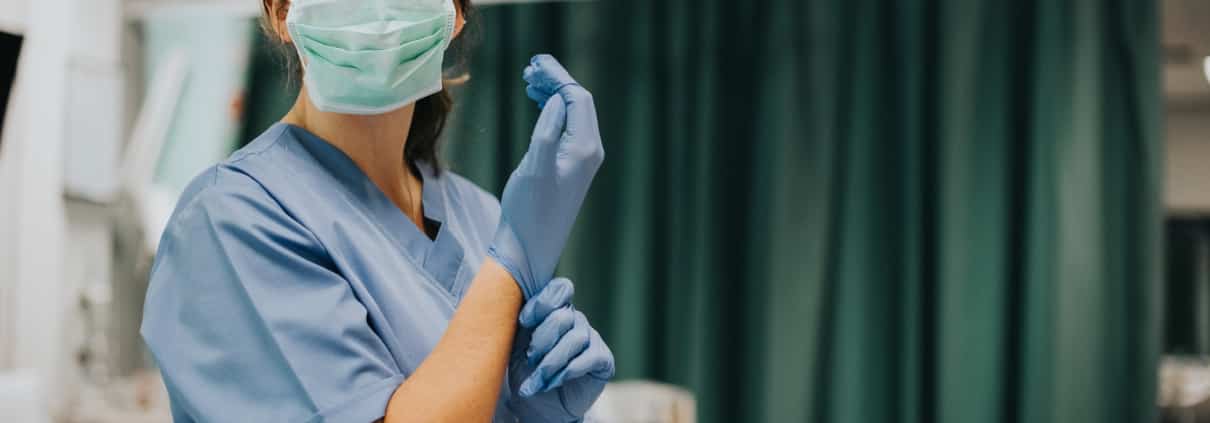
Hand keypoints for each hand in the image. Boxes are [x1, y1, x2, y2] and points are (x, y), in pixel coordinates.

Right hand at [488, 55, 604, 298]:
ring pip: (573, 114)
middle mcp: (590, 152)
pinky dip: (553, 111)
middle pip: (579, 102)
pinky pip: (567, 128)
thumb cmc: (528, 211)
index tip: (534, 64)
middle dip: (556, 82)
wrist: (529, 248)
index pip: (578, 98)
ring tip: (529, 82)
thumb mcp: (534, 167)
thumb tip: (557, 101)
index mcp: (585, 149)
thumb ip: (547, 130)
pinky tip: (537, 105)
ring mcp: (582, 160)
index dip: (558, 77)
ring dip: (553, 94)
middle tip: (529, 69)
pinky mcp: (571, 168)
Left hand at [509, 278, 613, 418]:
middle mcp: (575, 320)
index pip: (559, 289)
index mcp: (554, 311)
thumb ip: (520, 323)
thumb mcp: (516, 345)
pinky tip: (555, 382)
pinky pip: (590, 357)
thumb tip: (514, 303)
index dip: (542, 303)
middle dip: (542, 340)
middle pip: (564, 316)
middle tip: (530, 359)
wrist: (537, 406)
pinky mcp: (603, 359)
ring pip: (575, 338)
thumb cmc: (525, 372)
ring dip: (552, 362)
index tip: (524, 322)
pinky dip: (569, 371)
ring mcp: (591, 338)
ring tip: (538, 379)